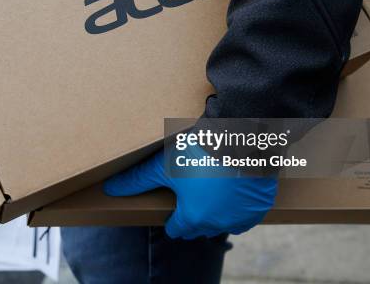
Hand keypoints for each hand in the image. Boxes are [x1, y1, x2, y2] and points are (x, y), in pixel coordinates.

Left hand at [103, 148, 276, 239]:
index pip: (176, 229)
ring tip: (209, 191)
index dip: (171, 217)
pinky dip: (238, 208)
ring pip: (223, 223)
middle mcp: (217, 223)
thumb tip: (109, 189)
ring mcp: (240, 216)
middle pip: (198, 228)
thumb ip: (136, 180)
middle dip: (192, 216)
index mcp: (192, 218)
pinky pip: (246, 215)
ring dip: (216, 213)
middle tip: (188, 195)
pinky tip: (232, 191)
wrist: (241, 139)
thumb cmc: (198, 153)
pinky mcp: (260, 205)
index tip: (172, 205)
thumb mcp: (162, 166)